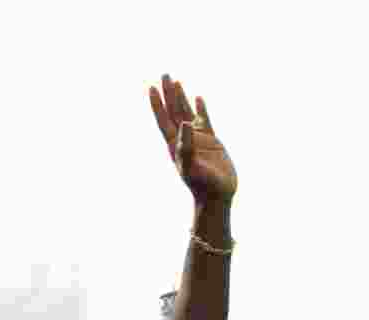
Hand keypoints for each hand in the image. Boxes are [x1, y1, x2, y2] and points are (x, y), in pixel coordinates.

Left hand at [149, 75, 235, 203]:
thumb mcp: (192, 167)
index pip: (164, 119)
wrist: (217, 196)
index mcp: (175, 144)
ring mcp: (198, 139)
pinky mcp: (211, 141)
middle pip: (173, 111)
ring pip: (187, 112)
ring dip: (181, 98)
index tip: (151, 88)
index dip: (157, 104)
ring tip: (177, 81)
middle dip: (168, 93)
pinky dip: (201, 109)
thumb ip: (186, 146)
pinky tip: (198, 98)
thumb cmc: (203, 185)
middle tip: (164, 74)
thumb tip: (184, 123)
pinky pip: (205, 120)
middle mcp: (184, 139)